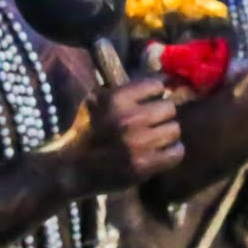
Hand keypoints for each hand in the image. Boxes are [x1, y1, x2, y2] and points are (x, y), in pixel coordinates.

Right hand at [58, 79, 183, 193]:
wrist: (72, 168)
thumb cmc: (87, 130)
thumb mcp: (97, 100)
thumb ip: (126, 89)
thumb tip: (165, 79)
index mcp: (115, 99)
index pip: (156, 85)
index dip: (155, 94)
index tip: (150, 101)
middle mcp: (128, 119)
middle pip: (169, 108)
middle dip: (162, 115)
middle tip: (153, 123)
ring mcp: (137, 143)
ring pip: (174, 130)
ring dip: (166, 134)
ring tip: (155, 139)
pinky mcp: (143, 165)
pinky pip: (176, 152)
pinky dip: (170, 152)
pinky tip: (159, 153)